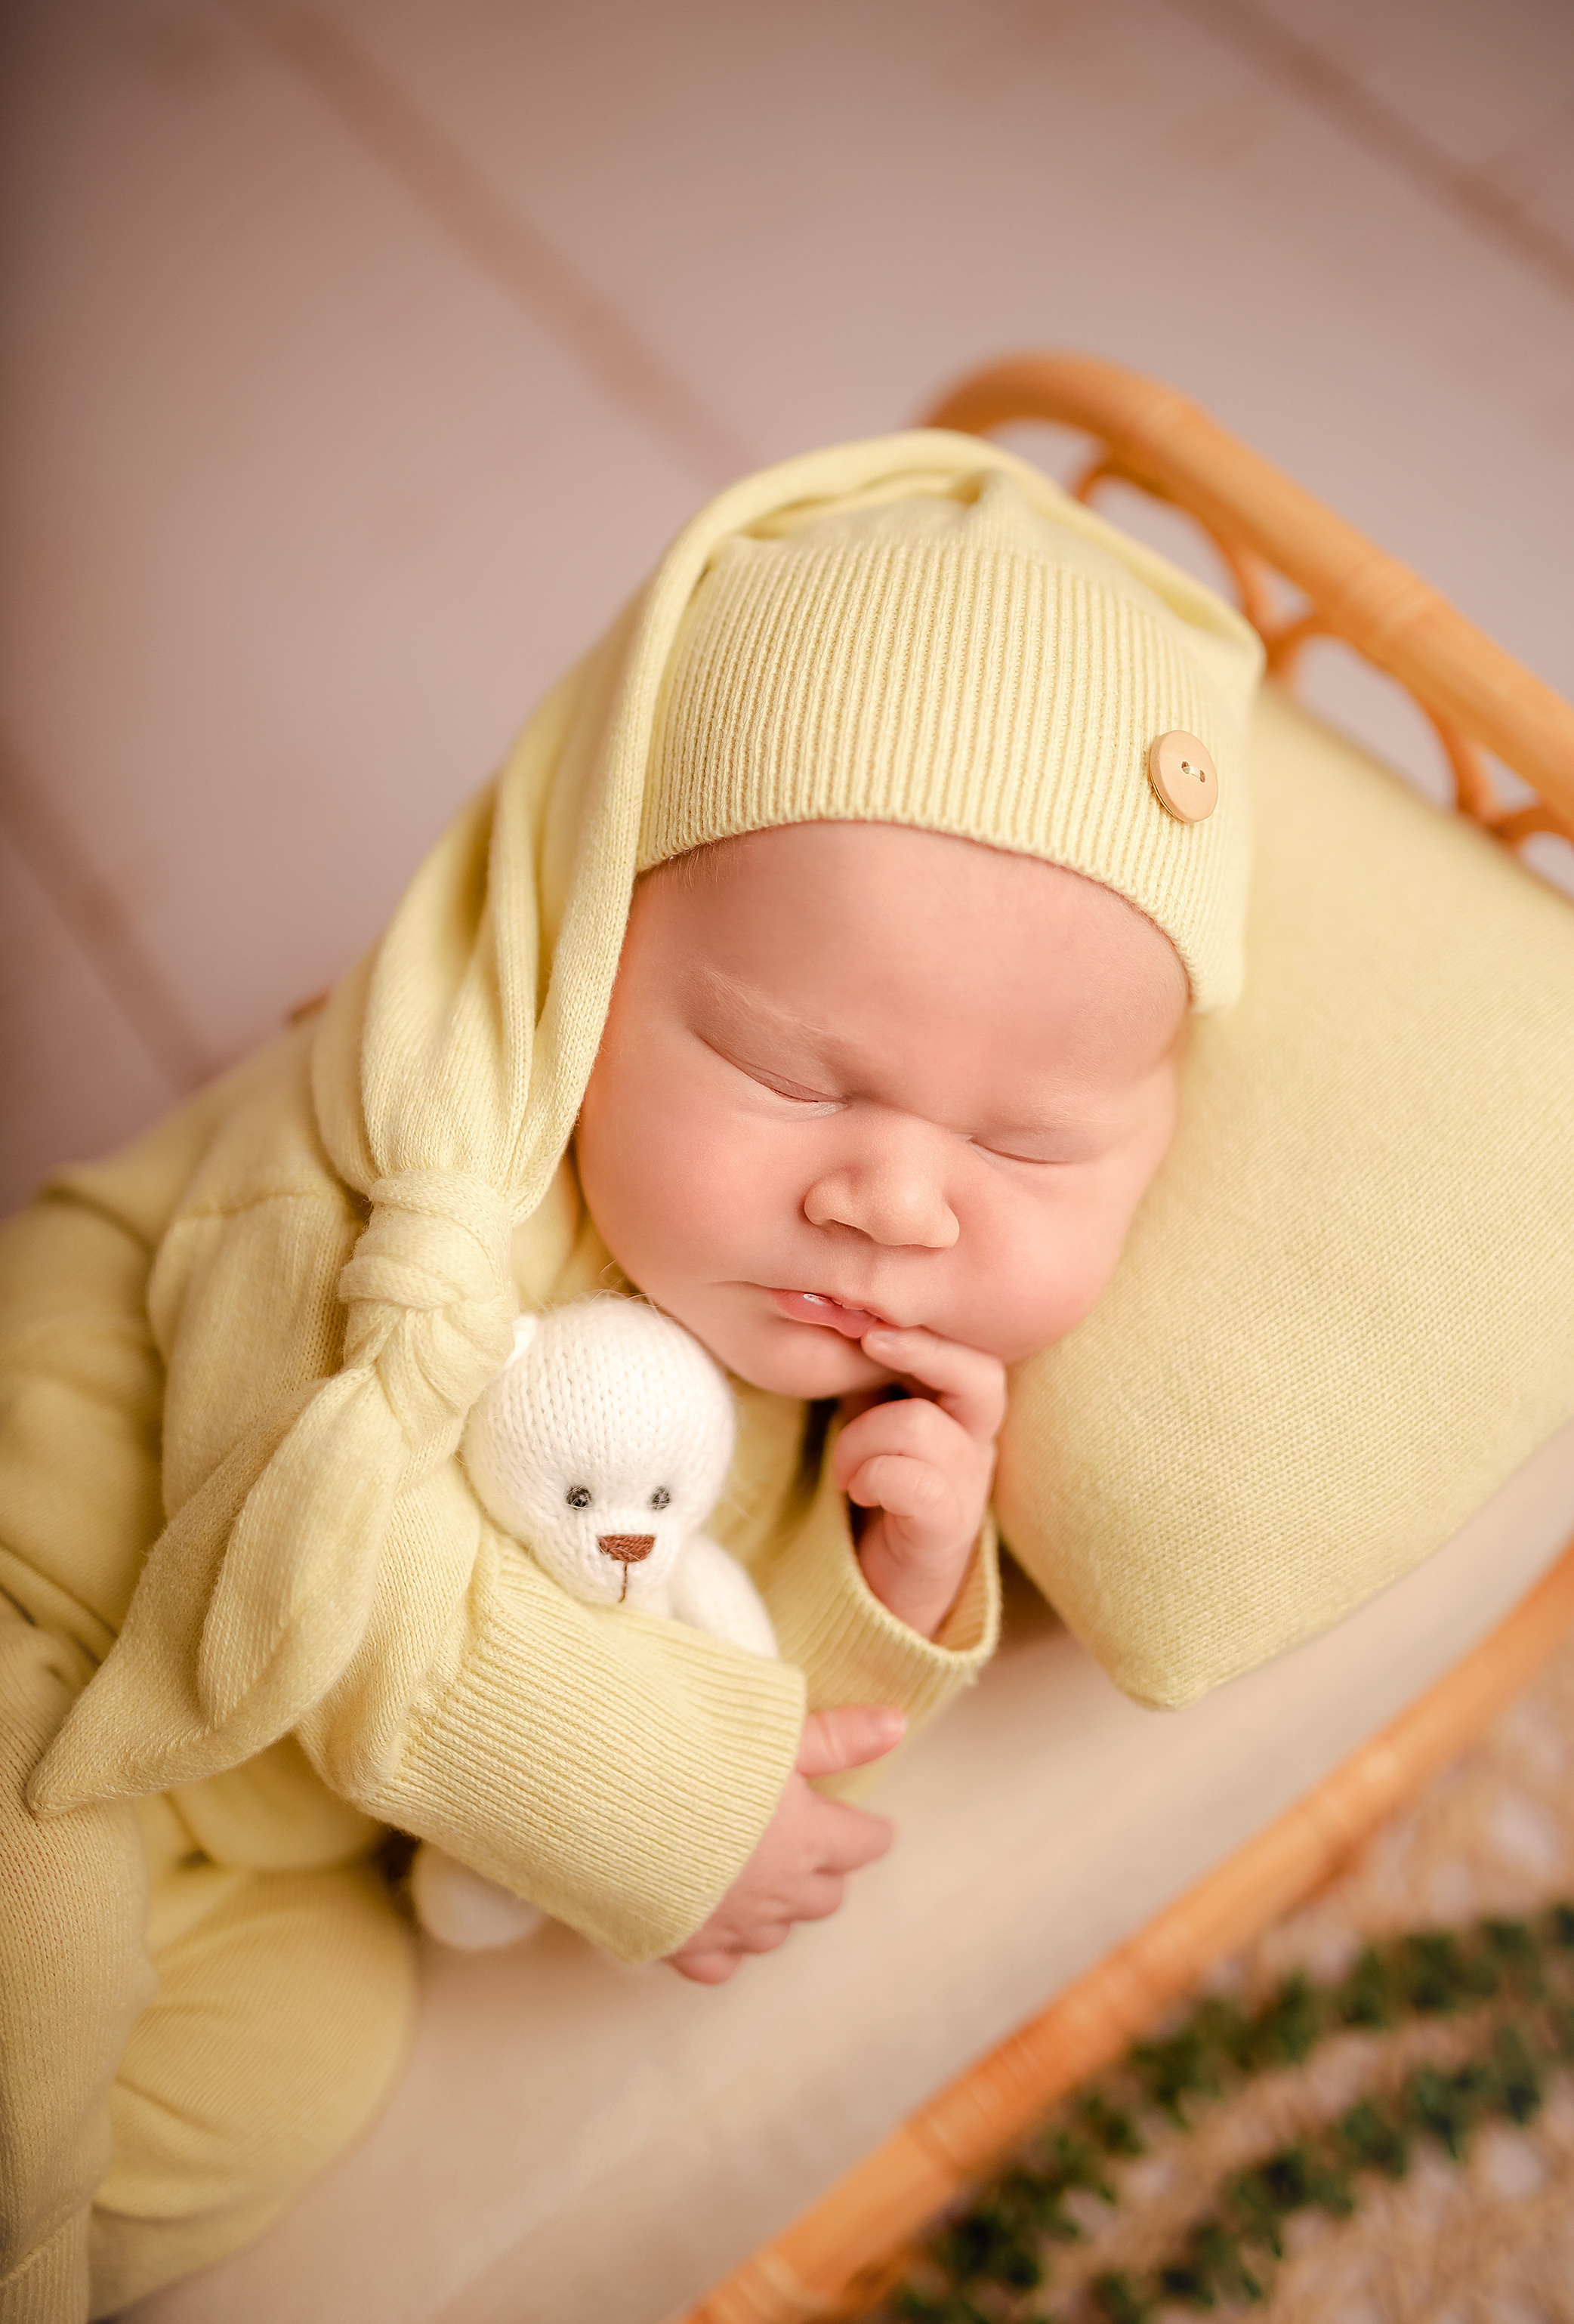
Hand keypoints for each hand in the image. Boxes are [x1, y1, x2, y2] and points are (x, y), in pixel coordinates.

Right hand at [664, 1705, 902, 1984]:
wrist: (607, 1805)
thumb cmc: (693, 1758)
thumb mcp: (771, 1734)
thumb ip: (836, 1736)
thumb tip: (898, 1724)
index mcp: (808, 1839)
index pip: (863, 1844)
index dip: (867, 1831)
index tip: (866, 1824)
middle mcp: (779, 1892)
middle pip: (826, 1896)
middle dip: (826, 1870)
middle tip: (810, 1841)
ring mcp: (733, 1925)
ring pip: (778, 1932)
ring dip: (780, 1906)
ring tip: (764, 1876)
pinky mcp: (685, 1943)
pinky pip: (722, 1962)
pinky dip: (727, 1944)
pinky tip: (716, 1920)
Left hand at [833, 1327, 1005, 1637]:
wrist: (881, 1590)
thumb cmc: (875, 1488)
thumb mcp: (870, 1415)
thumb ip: (867, 1369)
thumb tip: (829, 1305)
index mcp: (960, 1406)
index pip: (971, 1344)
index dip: (922, 1321)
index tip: (865, 1305)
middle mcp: (977, 1440)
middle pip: (980, 1374)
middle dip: (920, 1349)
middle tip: (867, 1342)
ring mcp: (969, 1485)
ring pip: (922, 1425)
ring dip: (862, 1437)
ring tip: (843, 1468)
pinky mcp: (949, 1529)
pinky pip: (914, 1482)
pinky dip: (872, 1476)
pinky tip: (857, 1491)